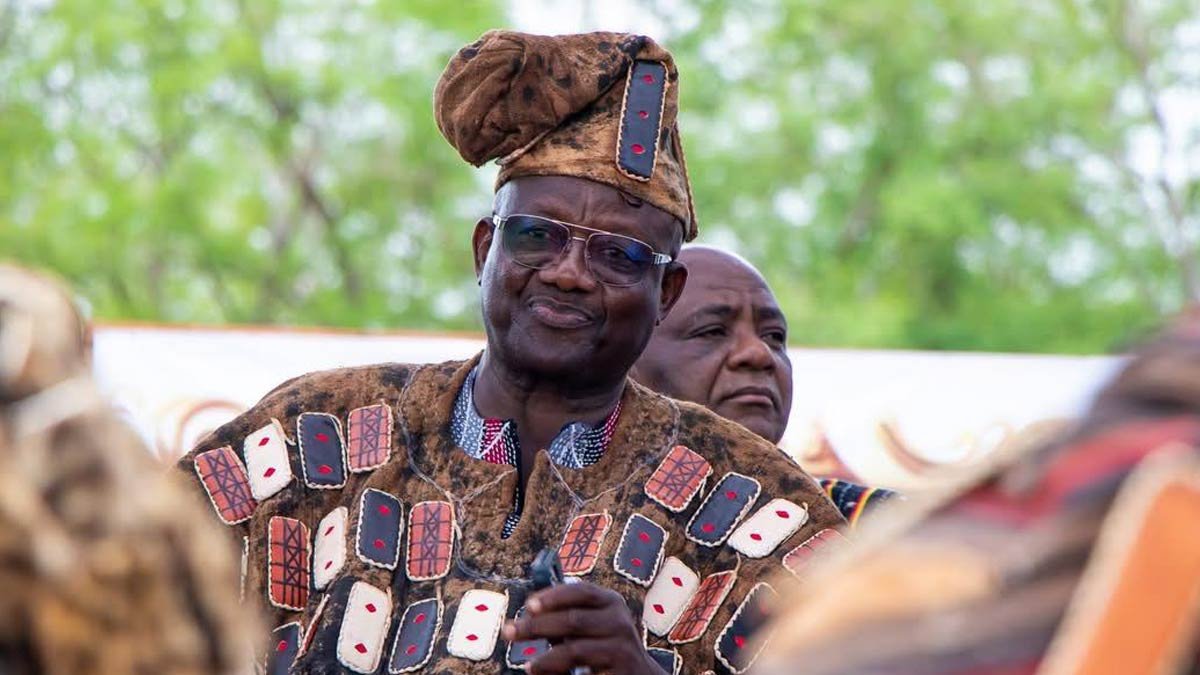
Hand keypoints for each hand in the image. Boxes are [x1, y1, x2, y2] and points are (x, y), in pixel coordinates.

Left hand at [502, 582, 666, 674]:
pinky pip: (583, 673)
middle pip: (572, 619)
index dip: (553, 596)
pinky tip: (544, 674)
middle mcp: (619, 620)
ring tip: (528, 665)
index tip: (529, 605)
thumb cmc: (607, 645)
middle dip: (537, 626)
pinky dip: (559, 674)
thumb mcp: (594, 624)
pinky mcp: (620, 670)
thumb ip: (568, 617)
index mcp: (610, 601)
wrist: (640, 674)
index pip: (580, 591)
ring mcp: (622, 646)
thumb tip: (530, 615)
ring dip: (546, 658)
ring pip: (575, 649)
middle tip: (510, 632)